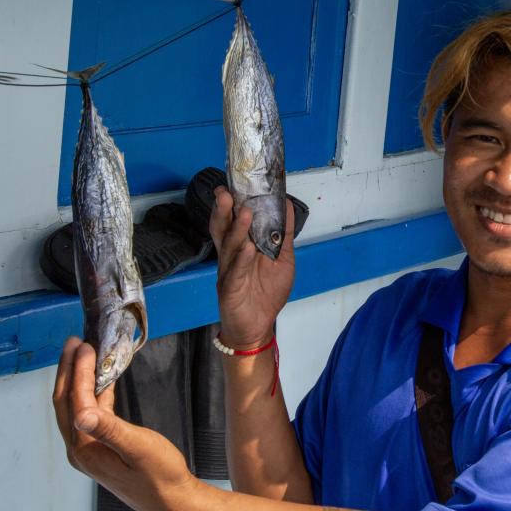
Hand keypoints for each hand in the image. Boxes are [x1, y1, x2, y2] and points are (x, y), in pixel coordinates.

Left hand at [51, 338, 196, 510]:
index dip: (77, 371)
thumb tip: (81, 412)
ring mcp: (90, 451)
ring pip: (76, 408)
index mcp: (86, 449)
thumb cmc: (161, 478)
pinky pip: (91, 416)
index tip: (84, 346)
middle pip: (66, 402)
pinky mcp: (102, 450)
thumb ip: (109, 429)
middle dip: (68, 370)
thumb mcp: (138, 448)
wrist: (174, 503)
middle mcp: (81, 450)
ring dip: (79, 380)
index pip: (75, 401)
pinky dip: (93, 394)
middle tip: (74, 342)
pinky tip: (102, 381)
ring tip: (85, 355)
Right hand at [210, 186, 295, 347]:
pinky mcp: (230, 289)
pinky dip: (241, 260)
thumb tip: (287, 205)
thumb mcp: (282, 259)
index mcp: (240, 246)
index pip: (233, 220)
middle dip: (224, 210)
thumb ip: (284, 235)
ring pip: (228, 247)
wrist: (256, 328)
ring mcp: (228, 271)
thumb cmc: (266, 293)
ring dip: (236, 229)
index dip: (233, 203)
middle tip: (226, 191)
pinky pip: (235, 272)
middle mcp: (231, 255)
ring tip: (244, 213)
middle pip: (223, 229)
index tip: (235, 183)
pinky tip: (246, 248)